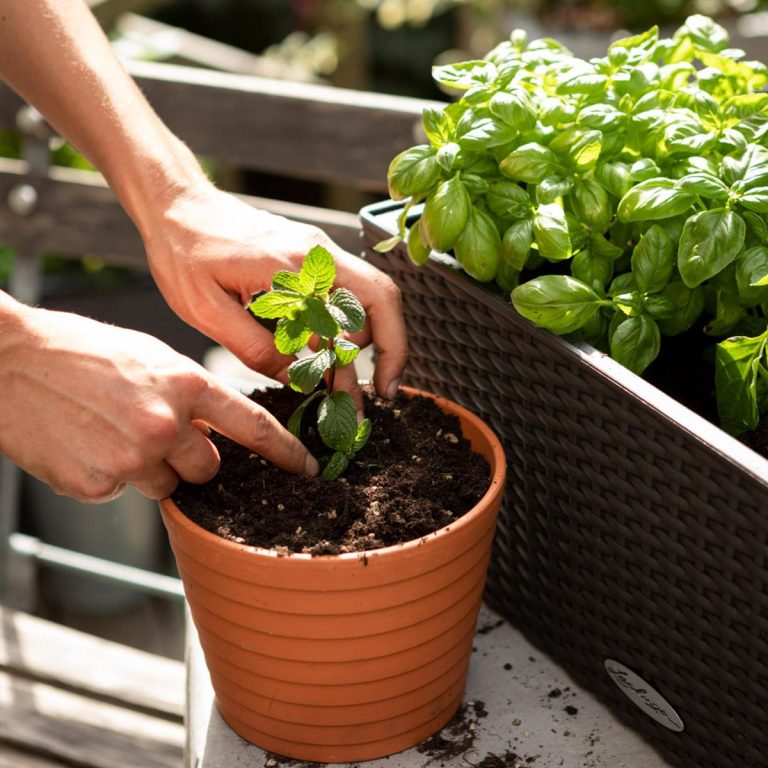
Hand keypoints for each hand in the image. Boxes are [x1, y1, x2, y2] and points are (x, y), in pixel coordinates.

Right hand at [0, 303, 317, 501]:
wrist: (6, 361)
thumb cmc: (79, 351)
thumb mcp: (149, 358)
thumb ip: (189, 394)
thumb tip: (214, 431)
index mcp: (185, 384)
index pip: (253, 426)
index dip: (286, 451)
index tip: (307, 467)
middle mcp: (165, 424)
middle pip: (209, 467)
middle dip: (191, 457)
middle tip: (153, 431)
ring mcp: (132, 458)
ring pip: (166, 484)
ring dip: (148, 467)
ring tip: (109, 431)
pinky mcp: (97, 484)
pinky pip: (122, 490)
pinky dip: (110, 474)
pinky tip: (85, 443)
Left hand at [140, 183, 407, 409]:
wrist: (177, 204)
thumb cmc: (184, 251)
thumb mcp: (207, 311)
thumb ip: (255, 348)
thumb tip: (294, 379)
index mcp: (297, 266)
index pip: (368, 306)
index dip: (386, 352)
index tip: (377, 392)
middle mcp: (318, 254)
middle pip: (380, 303)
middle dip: (383, 354)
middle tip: (367, 398)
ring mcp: (317, 253)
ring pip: (362, 302)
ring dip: (358, 345)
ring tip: (340, 386)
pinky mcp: (308, 259)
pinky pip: (340, 295)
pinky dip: (340, 329)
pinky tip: (322, 356)